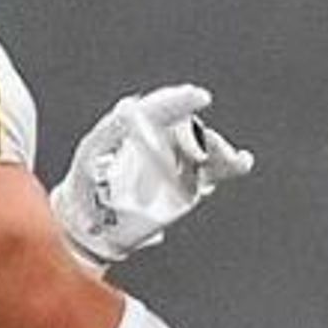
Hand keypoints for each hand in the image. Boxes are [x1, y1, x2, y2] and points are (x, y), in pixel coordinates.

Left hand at [51, 83, 253, 269]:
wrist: (93, 230)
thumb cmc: (85, 186)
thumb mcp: (91, 153)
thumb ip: (110, 128)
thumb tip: (130, 106)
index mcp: (138, 126)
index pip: (162, 108)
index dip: (180, 100)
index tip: (200, 97)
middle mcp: (161, 139)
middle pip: (189, 129)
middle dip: (200, 136)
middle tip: (201, 153)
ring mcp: (176, 162)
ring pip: (206, 148)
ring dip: (221, 150)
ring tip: (234, 160)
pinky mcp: (189, 185)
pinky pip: (214, 171)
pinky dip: (230, 165)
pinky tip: (242, 162)